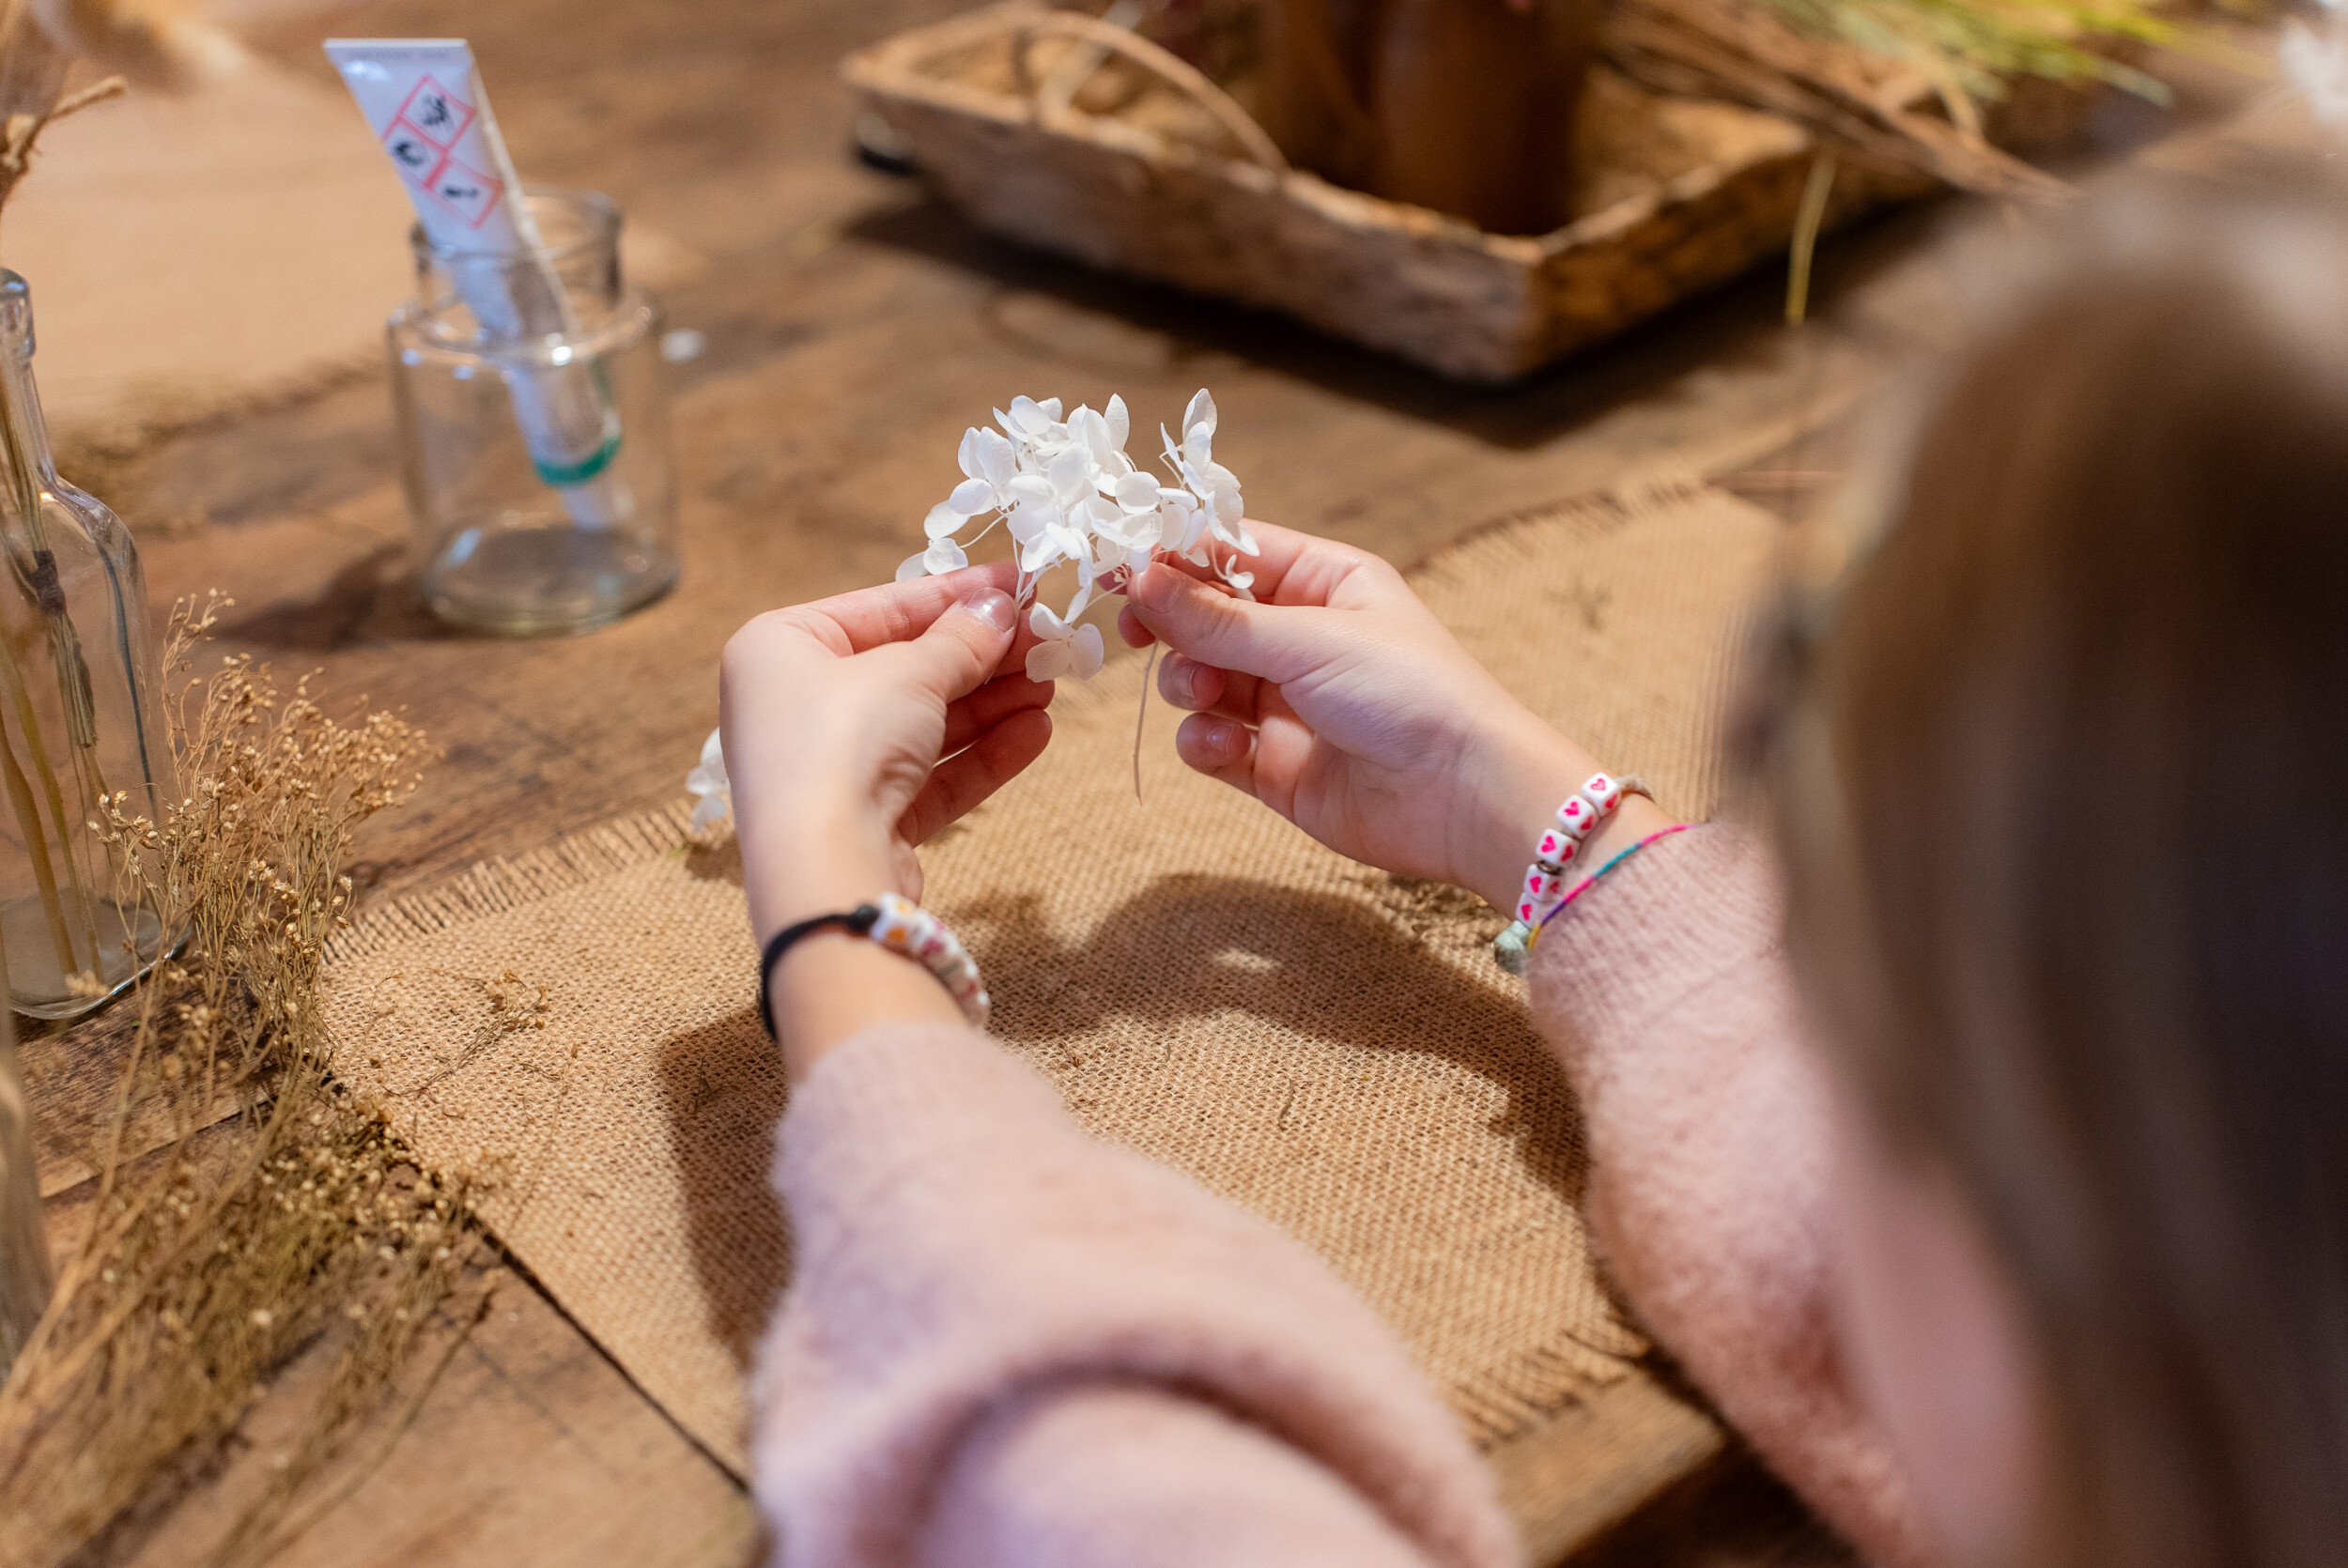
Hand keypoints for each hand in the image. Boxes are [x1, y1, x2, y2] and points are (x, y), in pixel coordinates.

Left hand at [720, 565, 1054, 1073]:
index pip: (884, 607)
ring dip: (992, 702)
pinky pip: (931, 774)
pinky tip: (1035, 731)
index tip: (1020, 582)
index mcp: (781, 647)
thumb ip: (960, 640)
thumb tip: (1001, 610)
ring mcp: (832, 765)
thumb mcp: (908, 672)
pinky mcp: (867, 819)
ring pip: (926, 723)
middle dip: (984, 656)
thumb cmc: (842, 742)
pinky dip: (982, 752)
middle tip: (1051, 638)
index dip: (958, 594)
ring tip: (1052, 683)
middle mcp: (798, 704)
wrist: (823, 871)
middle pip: (909, 666)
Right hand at [1119, 522, 1673, 911]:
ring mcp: (1285, 704)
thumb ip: (1217, 618)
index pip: (1231, 552)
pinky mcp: (1273, 765)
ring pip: (1199, 680)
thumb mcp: (1310, 640)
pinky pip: (1211, 741)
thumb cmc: (1409, 694)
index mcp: (1324, 583)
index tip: (1118, 564)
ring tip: (1206, 697)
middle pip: (1204, 617)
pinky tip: (1227, 745)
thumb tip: (1138, 577)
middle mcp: (1301, 638)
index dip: (1173, 556)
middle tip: (1132, 629)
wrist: (1463, 797)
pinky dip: (1206, 741)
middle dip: (1169, 624)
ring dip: (1187, 685)